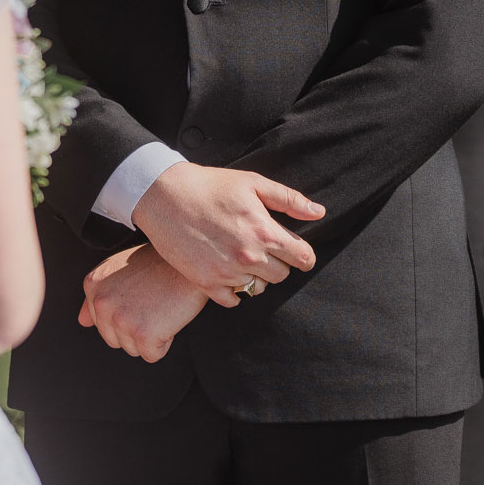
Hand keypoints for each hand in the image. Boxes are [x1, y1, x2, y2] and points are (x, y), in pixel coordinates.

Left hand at [77, 244, 207, 361]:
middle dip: (137, 328)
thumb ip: (98, 296)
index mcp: (93, 285)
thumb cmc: (159, 262)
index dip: (127, 312)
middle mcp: (102, 302)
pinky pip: (152, 355)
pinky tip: (169, 316)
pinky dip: (165, 342)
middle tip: (153, 302)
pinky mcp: (144, 334)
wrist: (190, 259)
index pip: (102, 322)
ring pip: (134, 349)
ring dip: (151, 335)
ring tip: (160, 306)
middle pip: (116, 340)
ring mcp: (121, 319)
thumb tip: (82, 322)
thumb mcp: (120, 270)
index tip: (140, 295)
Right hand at [131, 163, 323, 304]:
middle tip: (262, 247)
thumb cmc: (210, 185)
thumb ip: (288, 199)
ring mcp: (226, 273)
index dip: (303, 255)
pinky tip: (226, 270)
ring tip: (241, 256)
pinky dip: (233, 290)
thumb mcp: (252, 183)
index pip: (302, 258)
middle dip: (278, 262)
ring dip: (255, 275)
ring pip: (258, 288)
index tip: (297, 252)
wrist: (164, 195)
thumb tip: (319, 212)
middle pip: (282, 275)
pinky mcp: (205, 283)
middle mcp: (248, 257)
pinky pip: (232, 300)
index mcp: (264, 232)